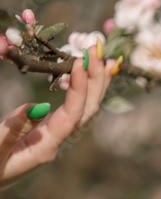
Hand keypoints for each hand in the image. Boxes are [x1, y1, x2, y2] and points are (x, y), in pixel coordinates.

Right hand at [0, 46, 116, 190]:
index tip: (81, 62)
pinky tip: (89, 76)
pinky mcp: (49, 132)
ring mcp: (55, 138)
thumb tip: (38, 106)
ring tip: (108, 60)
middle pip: (86, 111)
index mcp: (45, 147)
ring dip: (96, 85)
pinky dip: (85, 91)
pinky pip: (75, 111)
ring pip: (85, 111)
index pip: (71, 116)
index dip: (78, 89)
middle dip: (95, 81)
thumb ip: (14, 128)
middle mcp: (57, 143)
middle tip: (99, 51)